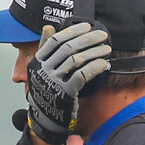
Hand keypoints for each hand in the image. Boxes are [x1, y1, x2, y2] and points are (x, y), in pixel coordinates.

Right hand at [25, 21, 112, 144]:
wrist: (46, 118)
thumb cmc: (47, 90)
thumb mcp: (41, 68)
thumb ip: (44, 48)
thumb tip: (49, 27)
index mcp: (37, 61)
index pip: (55, 40)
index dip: (73, 31)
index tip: (88, 26)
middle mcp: (43, 70)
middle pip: (68, 48)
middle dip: (88, 39)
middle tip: (102, 35)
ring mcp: (53, 81)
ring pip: (76, 60)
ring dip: (95, 52)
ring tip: (107, 49)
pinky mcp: (65, 93)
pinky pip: (82, 75)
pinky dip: (95, 68)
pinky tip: (104, 64)